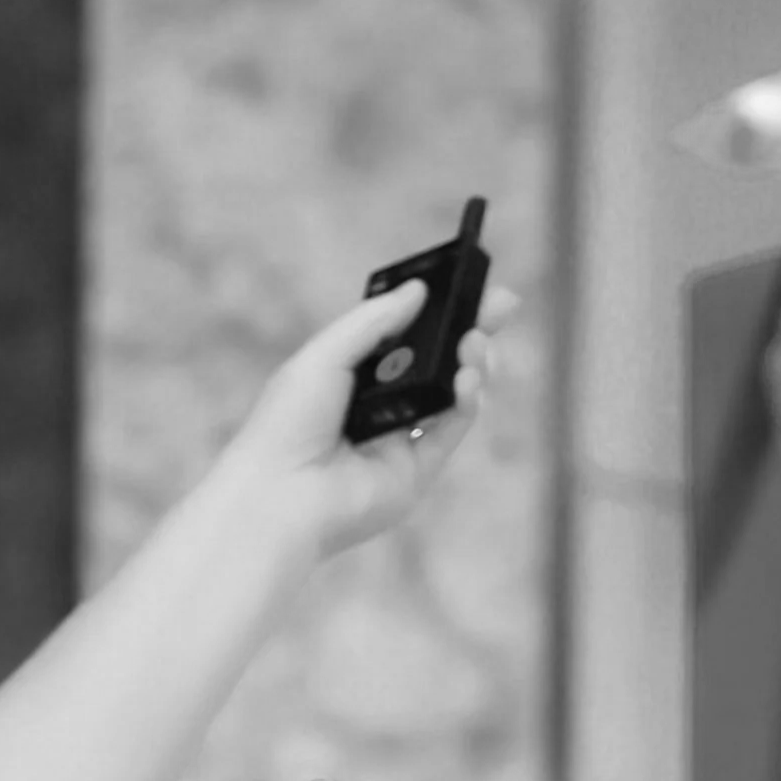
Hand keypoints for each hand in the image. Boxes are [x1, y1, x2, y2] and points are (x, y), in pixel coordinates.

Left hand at [198, 278, 521, 566]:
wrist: (278, 496)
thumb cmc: (285, 425)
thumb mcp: (324, 357)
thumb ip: (372, 322)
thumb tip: (417, 290)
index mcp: (347, 377)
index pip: (403, 337)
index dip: (437, 311)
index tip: (472, 284)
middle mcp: (376, 407)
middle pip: (437, 362)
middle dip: (472, 330)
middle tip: (502, 305)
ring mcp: (399, 439)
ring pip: (454, 393)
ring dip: (473, 362)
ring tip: (475, 343)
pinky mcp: (416, 471)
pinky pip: (453, 428)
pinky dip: (468, 400)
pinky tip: (467, 379)